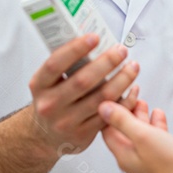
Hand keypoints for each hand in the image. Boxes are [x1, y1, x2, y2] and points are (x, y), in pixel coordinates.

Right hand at [28, 34, 140, 156]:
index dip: (75, 49)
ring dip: (122, 80)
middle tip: (121, 51)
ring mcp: (66, 121)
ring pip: (101, 98)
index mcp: (40, 85)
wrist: (44, 135)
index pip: (55, 64)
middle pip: (83, 81)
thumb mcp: (48, 81)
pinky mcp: (82, 134)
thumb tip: (92, 40)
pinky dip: (125, 100)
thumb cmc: (52, 100)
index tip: (95, 37)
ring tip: (132, 67)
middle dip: (107, 63)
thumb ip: (65, 64)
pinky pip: (109, 114)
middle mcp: (50, 104)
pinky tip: (132, 88)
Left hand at [99, 100, 172, 172]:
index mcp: (124, 155)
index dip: (110, 111)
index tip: (117, 95)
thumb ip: (122, 121)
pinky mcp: (164, 166)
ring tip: (143, 104)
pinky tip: (160, 120)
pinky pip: (155, 143)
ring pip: (140, 138)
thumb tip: (104, 108)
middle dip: (127, 112)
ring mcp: (149, 166)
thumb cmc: (172, 170)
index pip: (108, 130)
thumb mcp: (143, 136)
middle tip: (130, 97)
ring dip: (141, 119)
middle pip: (124, 133)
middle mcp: (134, 162)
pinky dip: (156, 128)